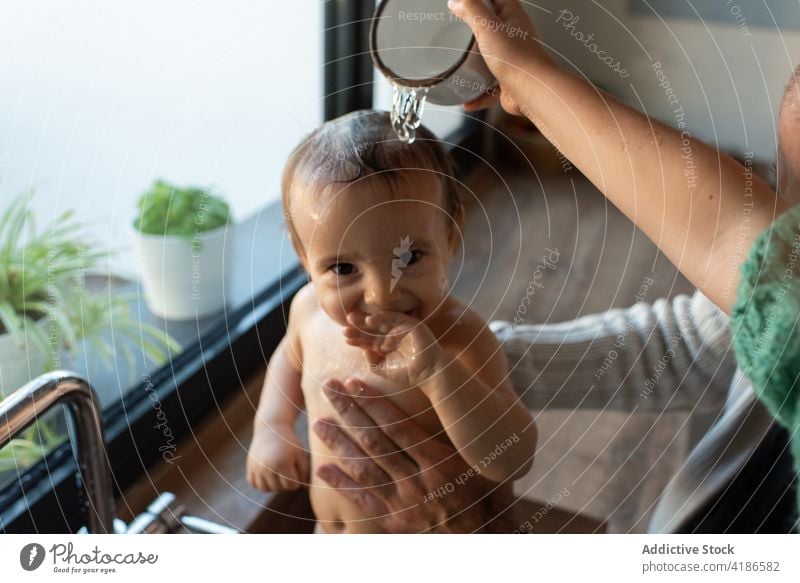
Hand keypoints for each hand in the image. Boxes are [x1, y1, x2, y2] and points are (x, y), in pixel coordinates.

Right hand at [246, 424, 308, 491]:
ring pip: (266, 489)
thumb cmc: (289, 442)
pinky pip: (255, 484)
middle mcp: (266, 467)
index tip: (297, 468)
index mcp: (281, 463)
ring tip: (279, 470)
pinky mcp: (250, 468)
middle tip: (288, 467)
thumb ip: (305, 473)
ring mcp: (256, 468)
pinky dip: (262, 482)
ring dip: (274, 484)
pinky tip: (269, 472)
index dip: (297, 479)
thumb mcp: (300, 455)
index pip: (292, 486)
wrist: (271, 428)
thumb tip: (305, 488)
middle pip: (279, 489)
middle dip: (286, 482)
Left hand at [312, 378, 517, 532]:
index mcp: (438, 462)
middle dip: (350, 411)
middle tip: (328, 388)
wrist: (476, 537)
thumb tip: (454, 392)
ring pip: (364, 468)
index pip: (398, 427)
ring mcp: (402, 502)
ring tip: (318, 423)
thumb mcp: (477, 460)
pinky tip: (323, 469)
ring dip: (339, 444)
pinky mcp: (392, 520)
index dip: (373, 403)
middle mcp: (417, 481)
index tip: (353, 383)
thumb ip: (458, 433)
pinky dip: (342, 485)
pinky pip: (363, 501)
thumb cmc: (478, 491)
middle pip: (375, 441)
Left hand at [343, 311, 442, 386]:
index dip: (356, 338)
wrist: (428, 373)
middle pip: (371, 329)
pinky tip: (371, 320)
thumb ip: (371, 362)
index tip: (346, 338)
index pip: (367, 340)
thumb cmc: (407, 373)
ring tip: (353, 321)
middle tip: (345, 326)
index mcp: (384, 346)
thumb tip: (364, 351)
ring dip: (366, 320)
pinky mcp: (409, 324)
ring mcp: (400, 329)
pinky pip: (394, 317)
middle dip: (358, 327)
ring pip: (380, 321)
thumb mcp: (383, 369)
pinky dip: (383, 316)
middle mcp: (390, 336)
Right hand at [447, 0, 553, 114]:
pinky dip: (478, 94)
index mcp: (513, 18)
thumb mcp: (488, 26)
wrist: (530, 90)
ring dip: (477, 62)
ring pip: (493, 58)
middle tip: (461, 28)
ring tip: (462, 62)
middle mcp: (516, 38)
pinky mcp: (509, 83)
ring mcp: (513, 61)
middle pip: (496, 28)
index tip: (467, 3)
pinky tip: (466, 100)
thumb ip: (471, 10)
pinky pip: (490, 88)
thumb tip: (457, 2)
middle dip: (479, 28)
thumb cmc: (517, 58)